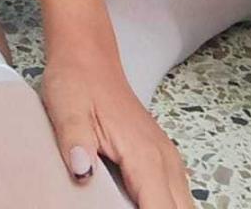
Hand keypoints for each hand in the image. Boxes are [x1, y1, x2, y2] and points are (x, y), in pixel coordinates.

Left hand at [39, 47, 194, 206]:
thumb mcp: (67, 109)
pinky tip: (142, 205)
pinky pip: (176, 196)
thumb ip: (76, 142)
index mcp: (144, 155)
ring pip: (184, 206)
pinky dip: (166, 207)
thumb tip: (81, 172)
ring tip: (132, 207)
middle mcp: (164, 161)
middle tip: (122, 208)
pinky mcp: (161, 159)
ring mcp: (166, 159)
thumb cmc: (77, 81)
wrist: (87, 56)